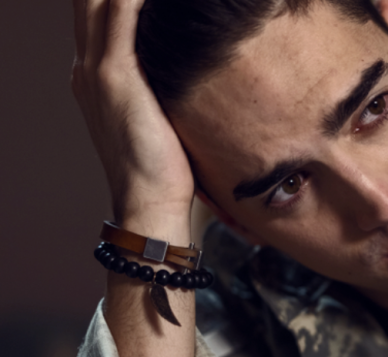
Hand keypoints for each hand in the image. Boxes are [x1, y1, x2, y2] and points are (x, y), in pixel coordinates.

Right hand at [71, 0, 193, 233]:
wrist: (151, 201)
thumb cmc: (164, 165)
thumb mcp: (161, 113)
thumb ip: (164, 83)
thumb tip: (195, 64)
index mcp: (96, 73)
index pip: (100, 10)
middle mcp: (88, 65)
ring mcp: (96, 69)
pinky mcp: (114, 77)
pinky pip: (118, 17)